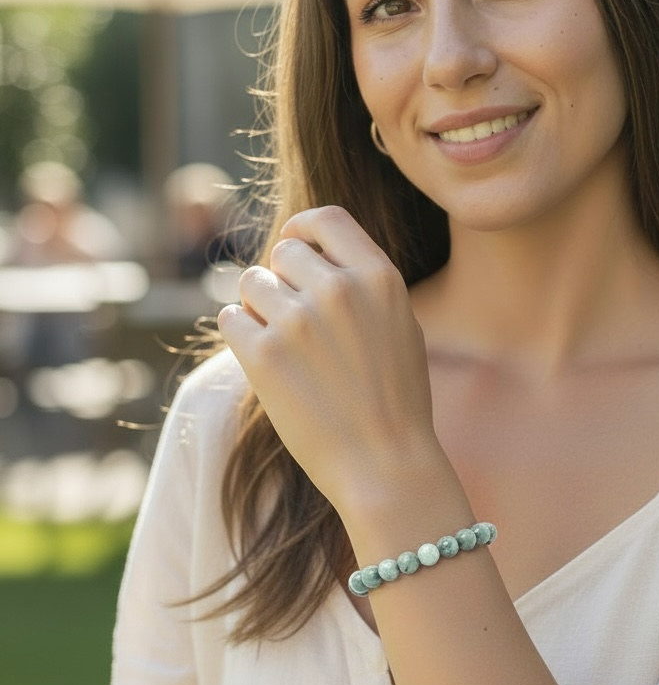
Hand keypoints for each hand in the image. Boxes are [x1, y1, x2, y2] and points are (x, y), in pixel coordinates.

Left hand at [218, 205, 439, 512]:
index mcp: (379, 278)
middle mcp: (339, 290)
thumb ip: (364, 285)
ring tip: (282, 345)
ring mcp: (299, 322)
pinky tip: (264, 362)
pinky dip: (240, 335)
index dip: (302, 230)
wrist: (386, 464)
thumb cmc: (397, 400)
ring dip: (257, 308)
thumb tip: (314, 255)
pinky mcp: (263, 356)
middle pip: (282, 253)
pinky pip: (230, 319)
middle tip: (291, 319)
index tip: (293, 248)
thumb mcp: (401, 325)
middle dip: (281, 279)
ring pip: (250, 284)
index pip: (326, 220)